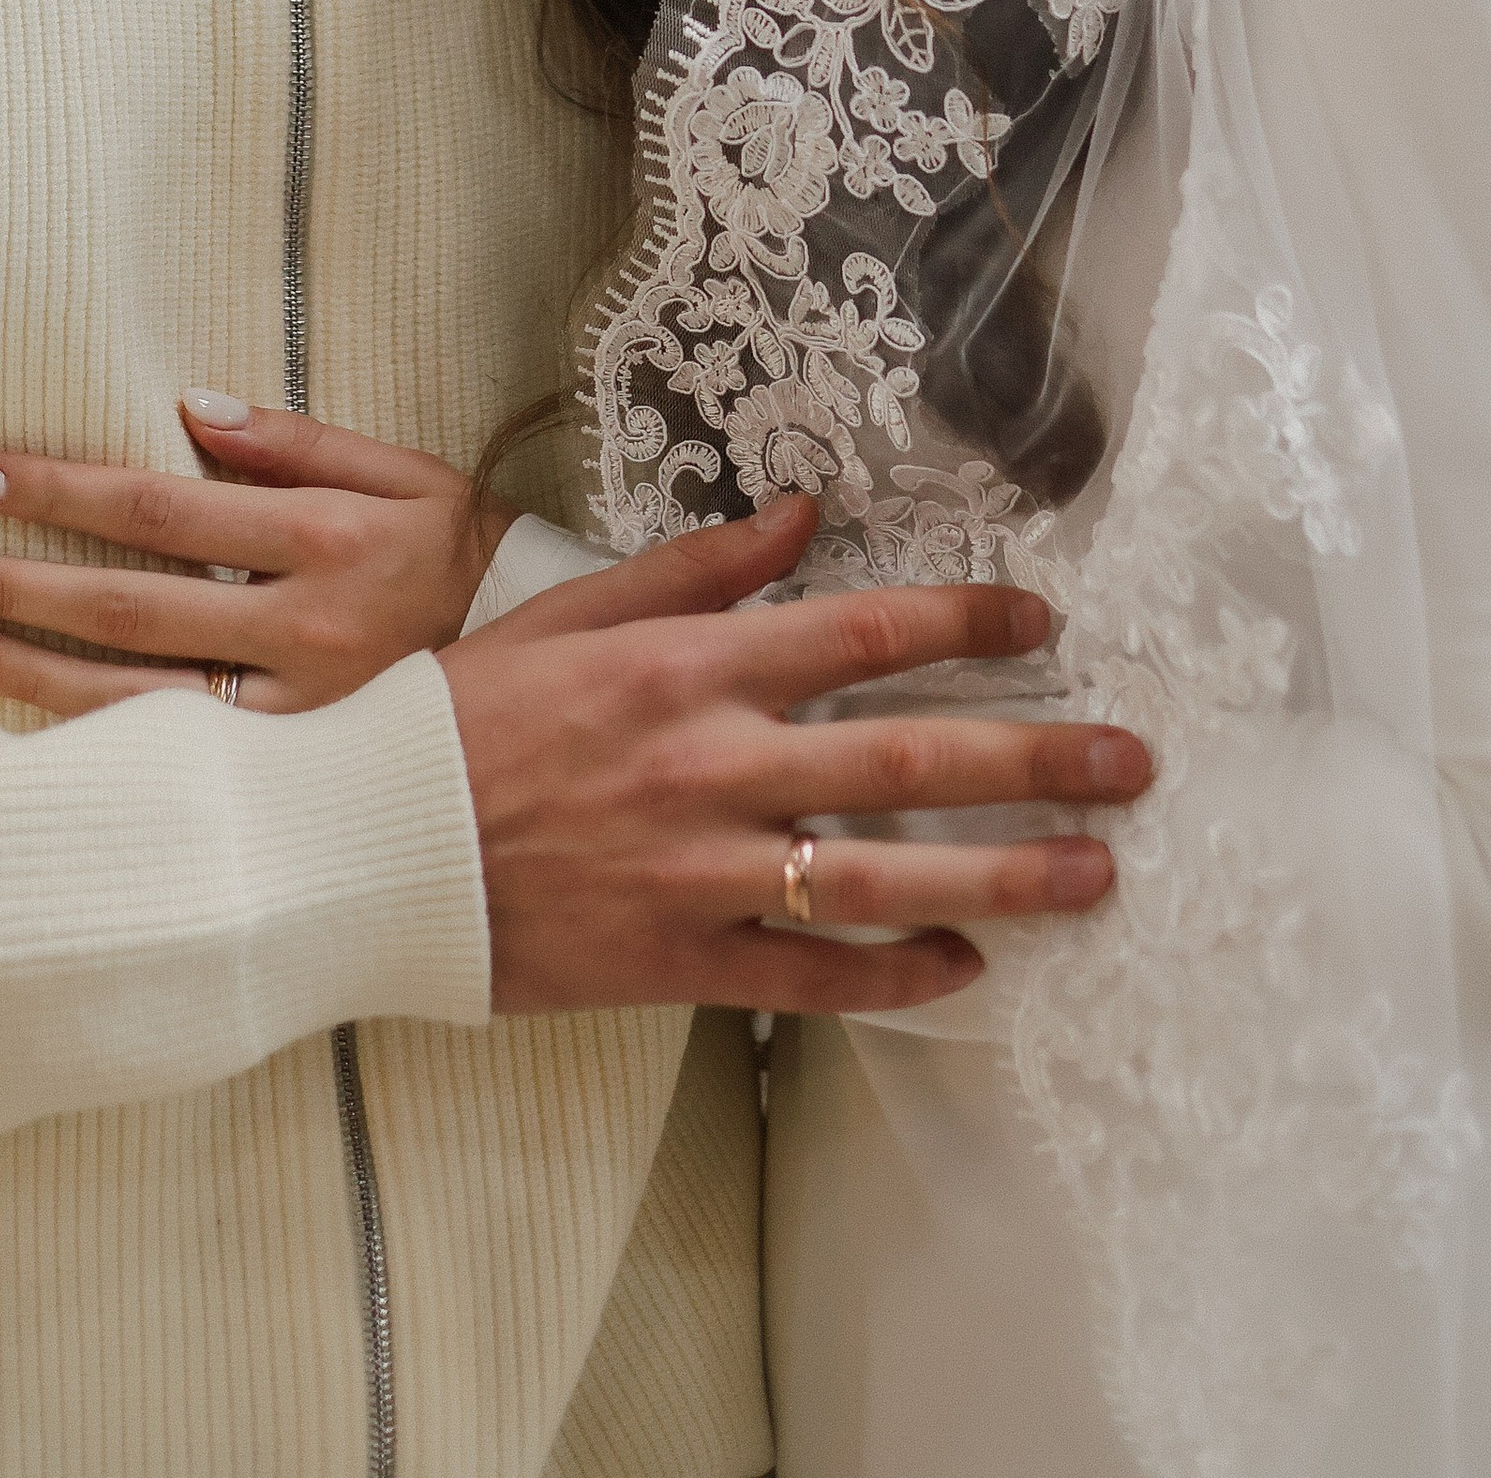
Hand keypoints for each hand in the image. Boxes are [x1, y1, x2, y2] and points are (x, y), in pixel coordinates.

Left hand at [0, 400, 512, 716]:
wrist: (548, 674)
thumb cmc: (460, 557)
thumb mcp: (403, 474)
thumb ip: (296, 440)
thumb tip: (189, 406)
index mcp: (320, 538)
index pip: (158, 507)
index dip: (59, 490)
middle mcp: (299, 628)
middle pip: (125, 604)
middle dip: (11, 584)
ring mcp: (293, 715)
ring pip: (136, 698)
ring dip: (28, 672)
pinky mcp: (293, 777)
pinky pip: (178, 763)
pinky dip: (97, 749)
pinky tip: (26, 735)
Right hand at [441, 536, 1153, 1017]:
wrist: (362, 840)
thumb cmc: (462, 713)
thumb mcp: (574, 609)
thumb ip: (698, 568)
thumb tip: (803, 512)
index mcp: (687, 665)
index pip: (861, 634)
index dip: (964, 626)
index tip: (1042, 625)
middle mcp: (711, 763)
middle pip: (906, 760)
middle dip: (1032, 760)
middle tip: (1128, 765)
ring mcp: (700, 870)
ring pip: (882, 876)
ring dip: (1003, 877)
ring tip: (1095, 875)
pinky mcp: (676, 959)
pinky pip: (812, 977)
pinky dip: (895, 975)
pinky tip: (965, 969)